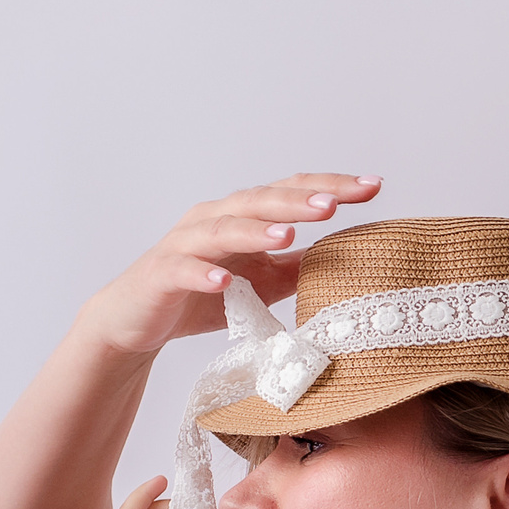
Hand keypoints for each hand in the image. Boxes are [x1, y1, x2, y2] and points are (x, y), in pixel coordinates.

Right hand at [77, 174, 384, 357]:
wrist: (135, 321)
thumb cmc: (199, 298)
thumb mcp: (259, 285)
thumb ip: (295, 270)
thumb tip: (346, 264)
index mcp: (241, 216)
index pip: (290, 193)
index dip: (329, 187)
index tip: (373, 186)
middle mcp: (214, 219)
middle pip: (261, 201)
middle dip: (299, 201)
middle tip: (336, 203)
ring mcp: (186, 244)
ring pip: (223, 229)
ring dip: (256, 230)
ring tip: (288, 235)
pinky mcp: (162, 273)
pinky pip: (185, 269)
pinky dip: (205, 273)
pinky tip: (225, 280)